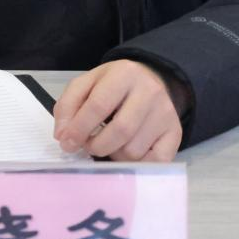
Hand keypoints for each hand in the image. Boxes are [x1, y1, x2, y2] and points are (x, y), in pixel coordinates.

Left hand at [53, 60, 186, 161]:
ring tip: (109, 144)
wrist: (151, 80)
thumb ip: (68, 105)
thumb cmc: (114, 85)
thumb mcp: (87, 83)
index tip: (67, 142)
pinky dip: (136, 164)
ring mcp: (166, 113)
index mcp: (124, 74)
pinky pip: (154, 161)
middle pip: (120, 131)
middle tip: (88, 146)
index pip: (98, 106)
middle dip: (96, 146)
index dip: (79, 128)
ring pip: (134, 150)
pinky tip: (127, 152)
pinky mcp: (175, 133)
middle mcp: (150, 92)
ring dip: (114, 155)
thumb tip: (63, 136)